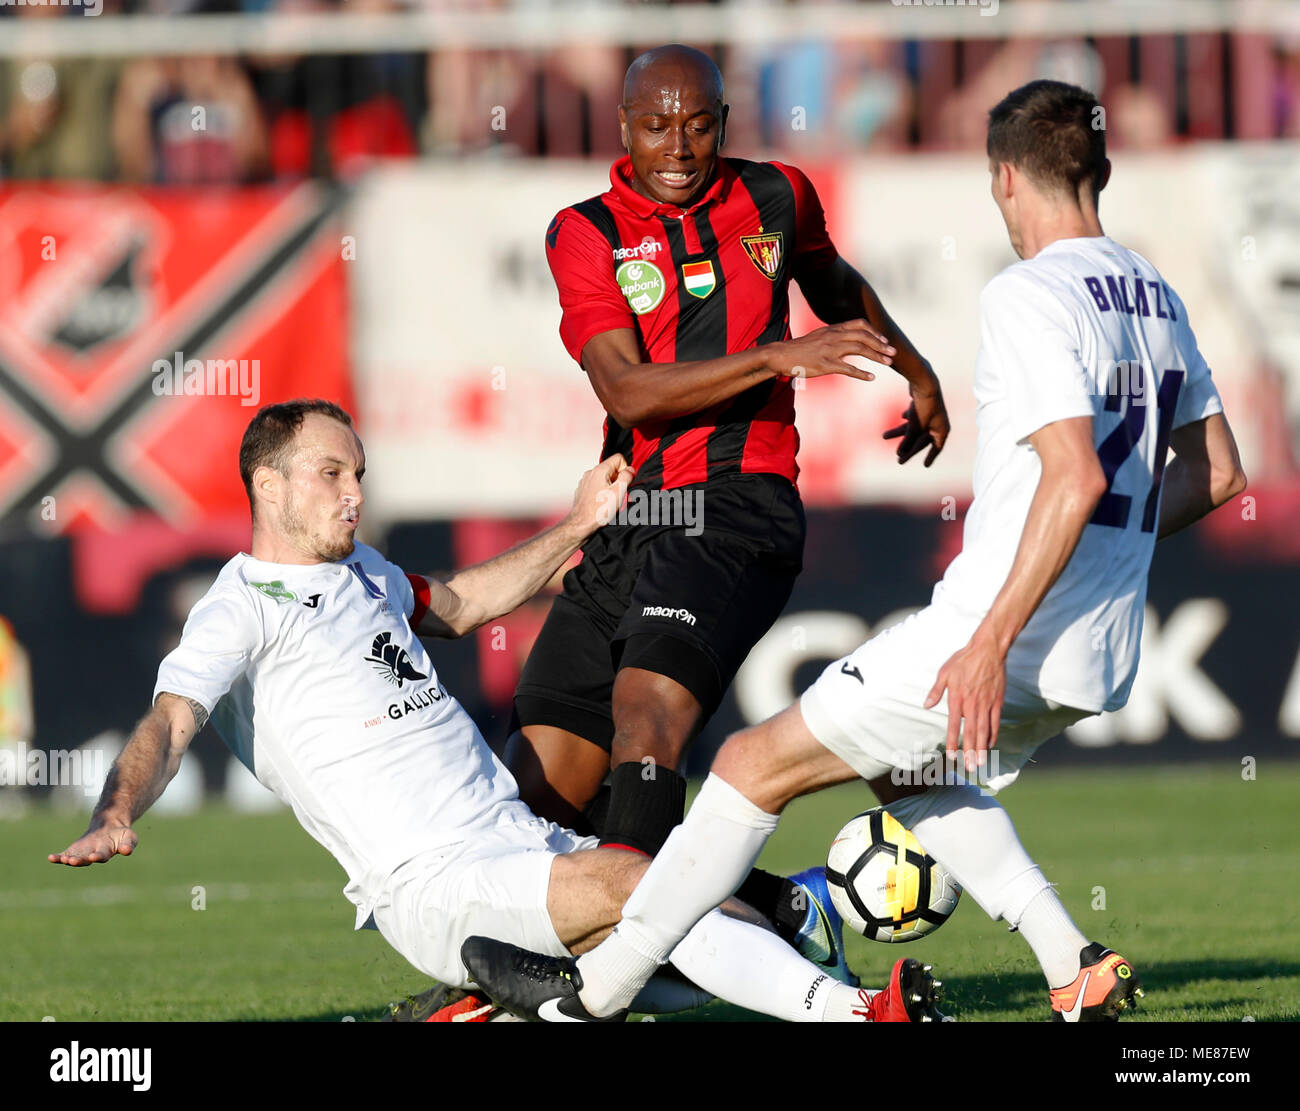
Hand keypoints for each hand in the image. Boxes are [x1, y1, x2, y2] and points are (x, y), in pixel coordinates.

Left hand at [49, 821, 137, 866]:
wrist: (109, 827)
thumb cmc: (121, 835)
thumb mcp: (129, 837)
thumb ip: (129, 844)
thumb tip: (126, 850)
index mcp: (107, 852)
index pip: (102, 855)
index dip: (98, 856)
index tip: (94, 856)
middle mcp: (93, 855)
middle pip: (85, 860)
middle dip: (79, 860)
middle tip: (72, 861)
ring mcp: (83, 854)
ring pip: (75, 859)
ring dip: (68, 860)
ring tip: (63, 859)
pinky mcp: (74, 851)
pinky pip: (64, 855)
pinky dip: (58, 858)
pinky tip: (51, 858)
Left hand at [570, 453, 633, 534]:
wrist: (581, 524)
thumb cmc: (598, 511)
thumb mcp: (618, 492)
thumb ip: (626, 477)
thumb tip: (630, 470)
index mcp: (600, 471)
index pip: (618, 458)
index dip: (625, 469)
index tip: (625, 482)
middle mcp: (591, 473)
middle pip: (612, 468)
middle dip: (619, 480)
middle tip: (619, 494)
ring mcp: (586, 481)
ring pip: (605, 478)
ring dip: (611, 487)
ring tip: (611, 501)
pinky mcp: (583, 490)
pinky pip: (597, 486)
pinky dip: (603, 492)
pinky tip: (603, 503)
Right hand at [766, 320, 895, 381]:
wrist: (781, 355)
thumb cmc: (799, 349)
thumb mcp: (819, 337)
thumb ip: (834, 336)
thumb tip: (847, 340)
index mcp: (833, 329)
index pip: (859, 325)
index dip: (874, 332)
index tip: (884, 340)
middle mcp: (834, 336)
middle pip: (864, 336)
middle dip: (881, 344)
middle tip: (893, 353)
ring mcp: (830, 350)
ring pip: (860, 349)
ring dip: (877, 356)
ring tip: (888, 363)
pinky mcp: (826, 364)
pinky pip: (848, 368)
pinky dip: (862, 373)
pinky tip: (871, 377)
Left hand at [884, 382, 949, 466]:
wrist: (924, 382)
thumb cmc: (923, 407)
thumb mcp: (915, 428)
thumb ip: (908, 442)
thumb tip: (900, 454)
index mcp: (942, 430)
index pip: (936, 448)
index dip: (930, 457)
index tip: (925, 465)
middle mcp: (938, 422)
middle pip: (921, 439)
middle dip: (907, 447)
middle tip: (898, 459)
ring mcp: (931, 413)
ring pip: (914, 427)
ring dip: (898, 432)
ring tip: (883, 436)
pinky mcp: (924, 405)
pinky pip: (915, 416)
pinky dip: (908, 418)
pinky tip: (902, 415)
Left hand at [923, 634, 1005, 772]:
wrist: (988, 650)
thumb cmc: (963, 660)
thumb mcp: (944, 672)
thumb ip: (936, 691)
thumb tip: (926, 705)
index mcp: (957, 698)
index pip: (953, 725)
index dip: (953, 742)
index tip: (952, 756)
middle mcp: (972, 704)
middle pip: (970, 733)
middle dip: (969, 752)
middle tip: (969, 768)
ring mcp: (987, 704)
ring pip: (984, 731)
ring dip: (982, 748)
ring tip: (980, 763)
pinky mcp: (998, 702)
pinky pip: (995, 722)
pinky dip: (993, 735)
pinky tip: (990, 745)